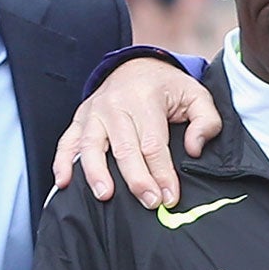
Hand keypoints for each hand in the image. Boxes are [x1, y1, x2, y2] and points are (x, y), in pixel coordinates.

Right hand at [54, 58, 220, 208]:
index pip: (153, 143)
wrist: (136, 67)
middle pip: (123, 148)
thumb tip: (193, 150)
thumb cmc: (167, 88)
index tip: (170, 197)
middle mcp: (114, 105)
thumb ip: (206, 122)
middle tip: (150, 203)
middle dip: (137, 180)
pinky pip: (66, 142)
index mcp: (144, 99)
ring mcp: (93, 112)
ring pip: (90, 146)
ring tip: (104, 195)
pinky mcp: (79, 120)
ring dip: (96, 173)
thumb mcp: (196, 96)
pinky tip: (63, 183)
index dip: (162, 173)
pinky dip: (62, 162)